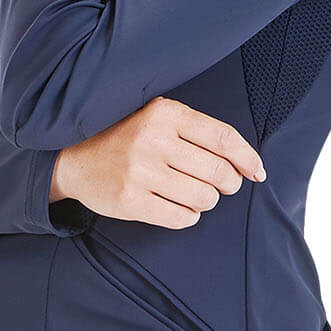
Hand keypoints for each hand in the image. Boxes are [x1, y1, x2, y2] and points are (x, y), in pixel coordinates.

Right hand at [50, 97, 265, 229]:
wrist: (73, 157)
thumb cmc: (126, 137)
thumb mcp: (157, 118)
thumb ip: (197, 132)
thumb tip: (247, 165)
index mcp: (164, 113)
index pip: (223, 138)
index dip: (247, 158)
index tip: (257, 172)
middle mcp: (153, 140)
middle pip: (218, 172)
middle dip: (229, 183)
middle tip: (222, 185)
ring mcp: (140, 172)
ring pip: (203, 198)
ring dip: (207, 201)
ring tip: (194, 194)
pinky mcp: (130, 201)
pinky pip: (181, 218)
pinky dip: (189, 216)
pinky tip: (180, 206)